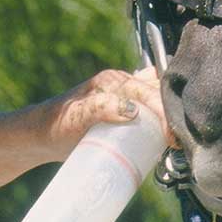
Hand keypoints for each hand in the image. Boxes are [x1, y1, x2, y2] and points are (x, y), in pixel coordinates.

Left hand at [41, 66, 169, 160]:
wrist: (42, 137)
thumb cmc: (56, 124)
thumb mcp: (77, 115)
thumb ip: (101, 108)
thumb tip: (132, 110)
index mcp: (113, 81)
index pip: (149, 91)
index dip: (165, 111)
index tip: (172, 135)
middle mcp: (120, 85)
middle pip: (158, 92)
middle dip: (174, 112)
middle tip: (179, 139)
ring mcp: (123, 97)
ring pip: (157, 97)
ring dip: (170, 112)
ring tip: (178, 137)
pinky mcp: (122, 110)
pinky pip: (149, 108)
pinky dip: (162, 116)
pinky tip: (166, 134)